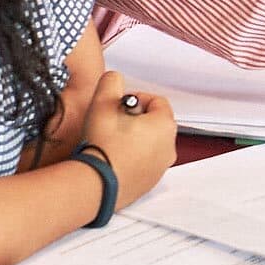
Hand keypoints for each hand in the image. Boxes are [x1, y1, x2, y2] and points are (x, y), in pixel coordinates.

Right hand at [80, 71, 174, 207]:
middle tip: (112, 122)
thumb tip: (115, 78)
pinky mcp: (150, 183)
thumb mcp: (102, 105)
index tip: (118, 106)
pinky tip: (112, 159)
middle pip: (155, 123)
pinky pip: (144, 163)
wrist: (95, 186)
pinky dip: (132, 158)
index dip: (136, 99)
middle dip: (135, 119)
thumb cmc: (102, 147)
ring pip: (150, 144)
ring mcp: (160, 167)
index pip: (157, 101)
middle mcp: (169, 147)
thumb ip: (111, 83)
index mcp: (165, 125)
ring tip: (110, 141)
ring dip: (133, 139)